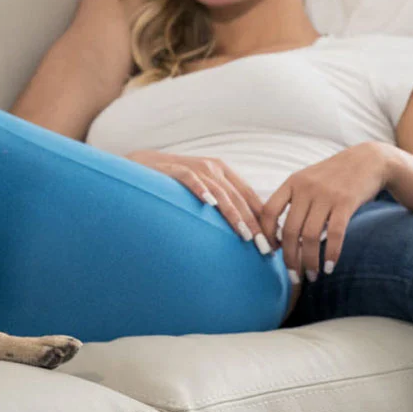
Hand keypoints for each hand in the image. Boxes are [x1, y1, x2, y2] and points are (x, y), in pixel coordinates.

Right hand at [126, 150, 271, 252]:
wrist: (140, 164)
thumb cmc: (174, 185)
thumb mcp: (202, 192)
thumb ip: (221, 206)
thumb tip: (245, 233)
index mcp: (223, 172)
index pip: (249, 196)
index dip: (262, 218)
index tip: (272, 242)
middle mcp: (212, 167)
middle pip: (238, 197)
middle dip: (254, 223)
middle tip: (264, 247)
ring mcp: (193, 166)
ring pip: (219, 190)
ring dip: (233, 213)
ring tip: (244, 233)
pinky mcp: (173, 169)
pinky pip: (190, 179)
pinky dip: (200, 189)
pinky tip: (209, 204)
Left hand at [260, 142, 390, 284]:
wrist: (368, 160)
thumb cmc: (335, 176)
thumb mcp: (308, 180)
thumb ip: (293, 201)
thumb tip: (279, 237)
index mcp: (292, 182)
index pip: (269, 212)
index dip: (267, 235)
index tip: (272, 253)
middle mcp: (306, 188)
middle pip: (290, 230)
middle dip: (290, 258)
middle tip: (294, 276)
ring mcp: (326, 195)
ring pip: (310, 236)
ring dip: (310, 261)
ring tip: (312, 275)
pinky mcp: (346, 202)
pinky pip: (335, 234)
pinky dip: (331, 254)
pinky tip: (330, 267)